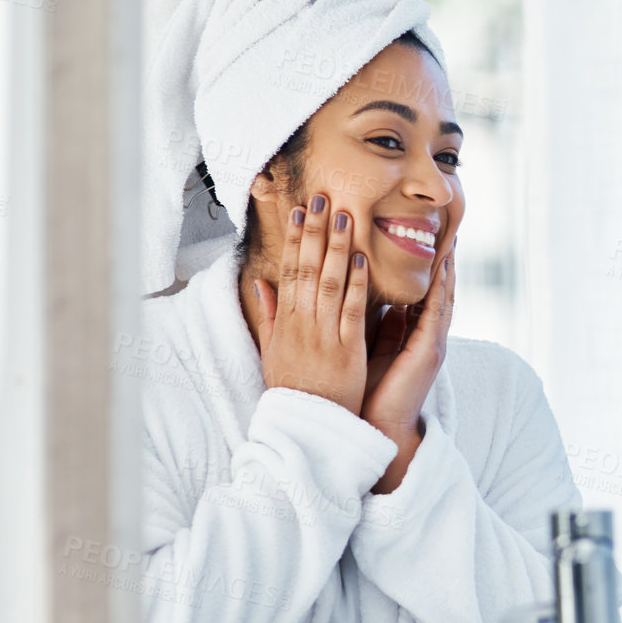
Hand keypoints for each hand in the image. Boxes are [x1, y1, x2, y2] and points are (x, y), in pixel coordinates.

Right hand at [254, 195, 369, 414]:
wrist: (307, 424)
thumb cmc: (293, 389)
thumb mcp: (273, 350)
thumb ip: (269, 315)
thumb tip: (260, 283)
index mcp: (286, 322)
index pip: (289, 271)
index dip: (294, 239)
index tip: (299, 211)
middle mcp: (302, 324)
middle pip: (307, 268)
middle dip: (315, 231)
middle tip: (321, 198)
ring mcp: (324, 335)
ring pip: (328, 283)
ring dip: (336, 248)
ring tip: (343, 216)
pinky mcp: (347, 350)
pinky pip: (350, 311)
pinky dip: (355, 284)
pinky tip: (361, 259)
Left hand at [363, 243, 455, 492]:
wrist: (377, 430)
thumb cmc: (370, 396)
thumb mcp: (370, 352)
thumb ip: (377, 328)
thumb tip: (374, 303)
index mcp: (412, 338)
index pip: (422, 296)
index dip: (426, 270)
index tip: (422, 241)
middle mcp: (427, 338)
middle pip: (439, 292)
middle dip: (443, 264)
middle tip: (447, 232)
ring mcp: (432, 344)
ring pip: (443, 298)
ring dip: (448, 269)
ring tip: (451, 240)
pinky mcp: (429, 352)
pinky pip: (437, 313)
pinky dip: (441, 290)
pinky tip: (443, 268)